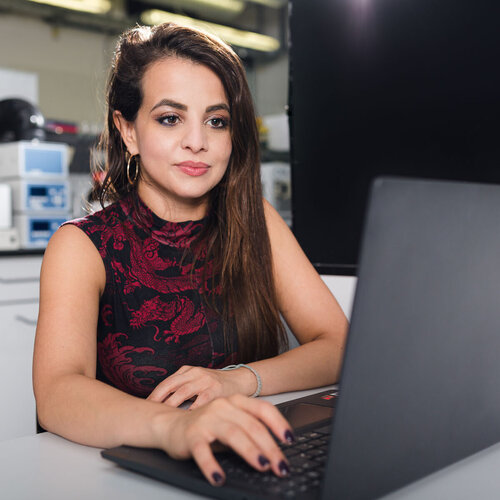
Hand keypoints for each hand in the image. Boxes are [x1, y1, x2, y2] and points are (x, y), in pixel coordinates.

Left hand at [147, 365, 254, 408]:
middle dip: (158, 400)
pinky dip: (190, 410)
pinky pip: (199, 401)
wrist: (239, 381)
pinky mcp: (215, 389)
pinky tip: (184, 419)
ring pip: (182, 392)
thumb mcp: (197, 380)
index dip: (154, 395)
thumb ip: (182, 388)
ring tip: (162, 417)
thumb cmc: (214, 385)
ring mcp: (205, 380)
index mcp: (187, 370)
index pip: (166, 382)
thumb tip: (160, 405)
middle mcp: (195, 372)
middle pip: (170, 386)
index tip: (144, 407)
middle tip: (148, 414)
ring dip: (170, 405)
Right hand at [154, 394, 294, 485]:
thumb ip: (250, 430)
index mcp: (235, 402)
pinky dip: (212, 465)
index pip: (263, 409)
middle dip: (269, 446)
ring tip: (262, 466)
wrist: (170, 424)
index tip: (290, 440)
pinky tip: (219, 477)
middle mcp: (222, 406)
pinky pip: (203, 451)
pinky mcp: (191, 435)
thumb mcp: (231, 423)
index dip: (279, 424)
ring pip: (233, 434)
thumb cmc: (206, 425)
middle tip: (281, 465)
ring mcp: (207, 419)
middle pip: (251, 425)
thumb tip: (276, 450)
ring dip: (249, 451)